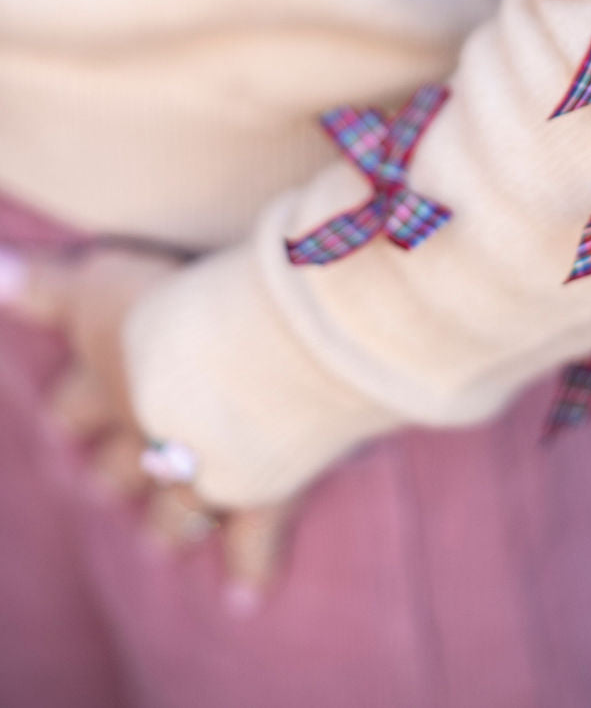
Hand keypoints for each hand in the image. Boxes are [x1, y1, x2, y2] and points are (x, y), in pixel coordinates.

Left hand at [1, 244, 294, 608]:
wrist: (240, 360)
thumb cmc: (168, 309)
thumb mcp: (100, 283)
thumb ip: (47, 286)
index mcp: (114, 386)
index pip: (77, 408)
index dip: (71, 413)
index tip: (63, 421)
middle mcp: (148, 438)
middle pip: (120, 468)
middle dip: (113, 476)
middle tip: (103, 487)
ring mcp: (201, 474)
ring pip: (176, 509)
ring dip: (168, 524)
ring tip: (161, 541)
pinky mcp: (259, 492)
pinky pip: (254, 539)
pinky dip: (251, 565)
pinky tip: (245, 593)